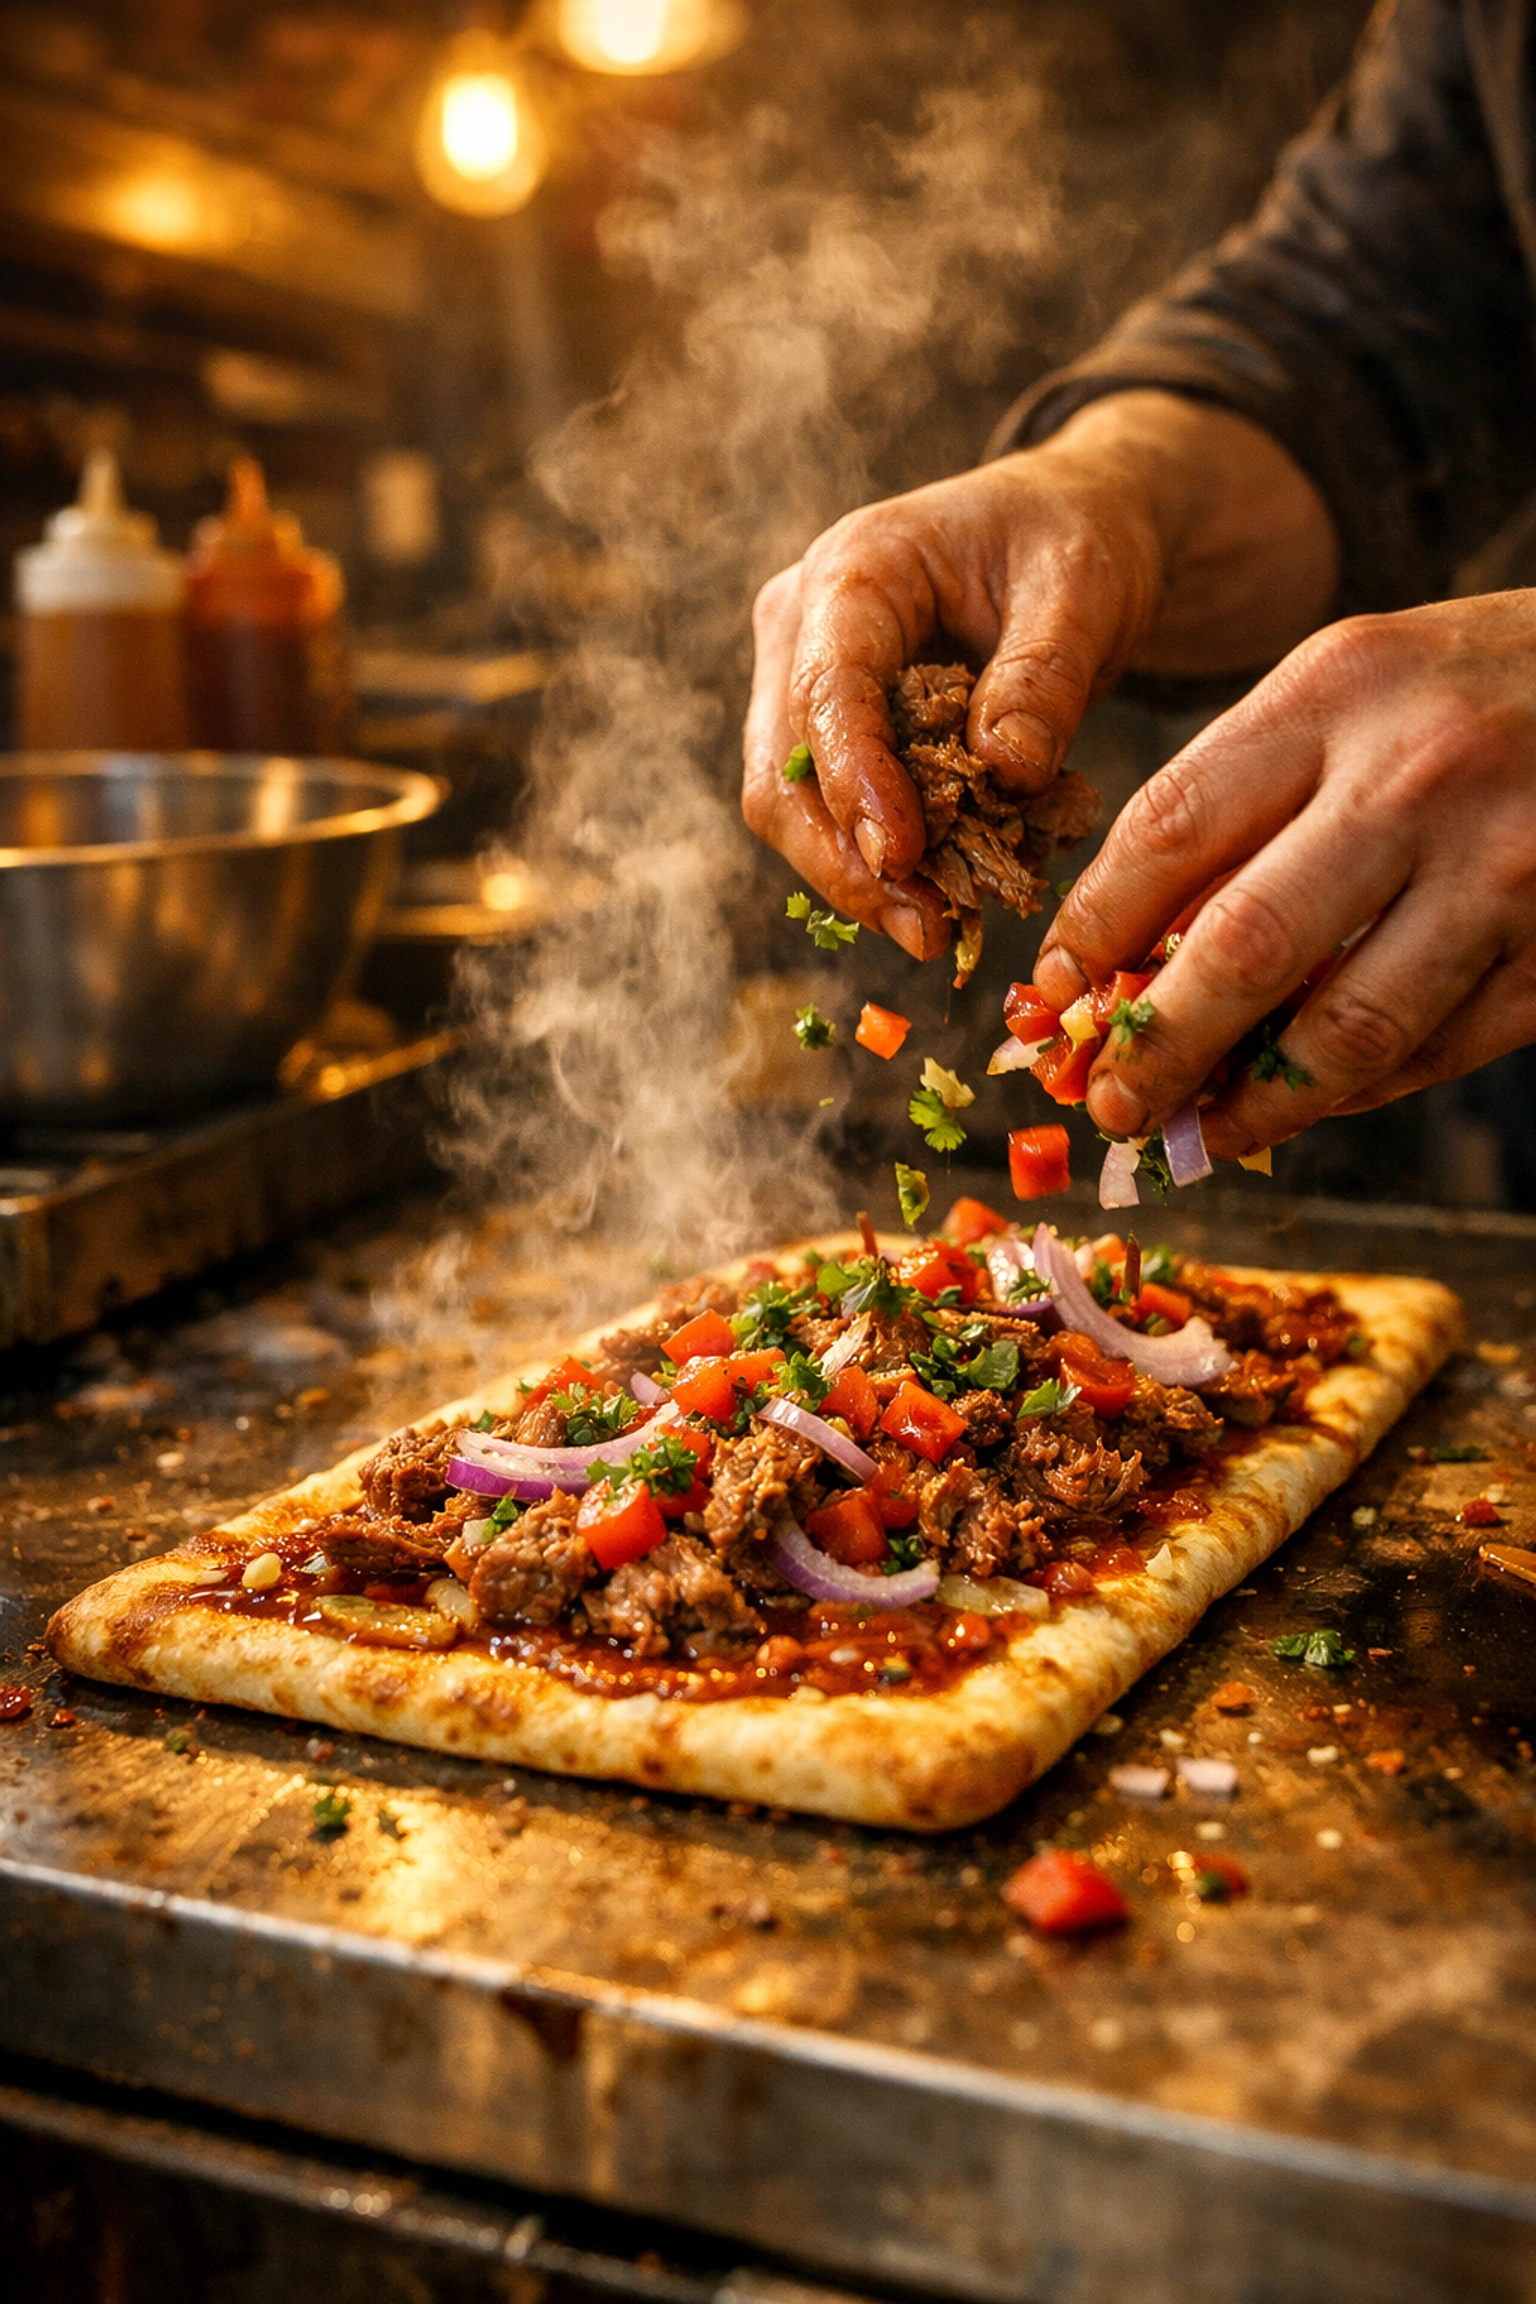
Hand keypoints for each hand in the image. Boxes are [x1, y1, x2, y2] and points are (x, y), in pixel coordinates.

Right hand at [742, 394, 1334, 957]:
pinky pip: (833, 818)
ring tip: (943, 930)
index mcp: (856, 568)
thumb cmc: (1074, 542)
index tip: (904, 858)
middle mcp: (802, 627)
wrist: (1069, 533)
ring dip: (862, 880)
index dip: (856, 781)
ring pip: (794, 808)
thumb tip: (1006, 777)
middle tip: (930, 931)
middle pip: (784, 771)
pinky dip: (885, 868)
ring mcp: (804, 683)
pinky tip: (947, 900)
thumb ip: (1044, 679)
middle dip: (848, 862)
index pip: (827, 688)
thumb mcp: (1084, 592)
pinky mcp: (829, 733)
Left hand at [1034, 591, 1535, 1153]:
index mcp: (1336, 690)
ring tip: (1196, 1135)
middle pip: (1245, 945)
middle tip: (1109, 1105)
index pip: (1171, 829)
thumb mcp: (1350, 690)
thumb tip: (1129, 957)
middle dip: (1157, 1047)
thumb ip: (1247, 798)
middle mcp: (1418, 775)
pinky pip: (1436, 1051)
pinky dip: (1356, 1093)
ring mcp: (1502, 867)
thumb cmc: (1472, 687)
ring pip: (1346, 1029)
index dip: (1092, 932)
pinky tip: (1305, 1105)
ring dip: (1254, 1106)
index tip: (1048, 1002)